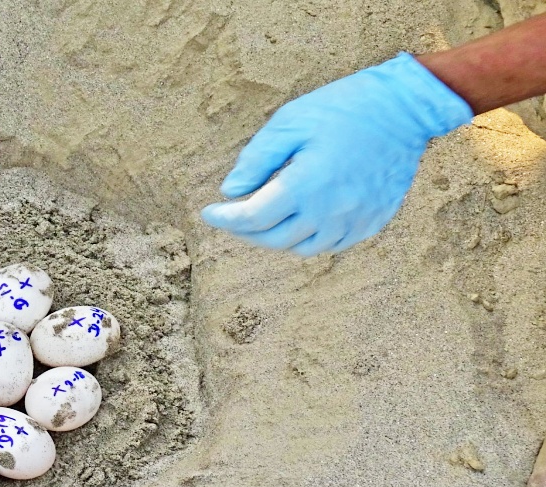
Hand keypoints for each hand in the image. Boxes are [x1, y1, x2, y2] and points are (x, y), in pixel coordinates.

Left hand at [201, 53, 472, 255]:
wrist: (407, 107)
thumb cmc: (343, 108)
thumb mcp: (289, 122)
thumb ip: (256, 160)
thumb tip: (232, 191)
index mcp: (306, 185)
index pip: (252, 218)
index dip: (225, 218)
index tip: (210, 212)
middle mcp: (331, 211)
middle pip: (274, 238)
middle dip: (246, 230)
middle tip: (234, 214)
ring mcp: (355, 220)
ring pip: (302, 248)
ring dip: (277, 237)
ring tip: (265, 217)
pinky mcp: (373, 221)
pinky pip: (332, 244)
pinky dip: (308, 238)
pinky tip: (300, 219)